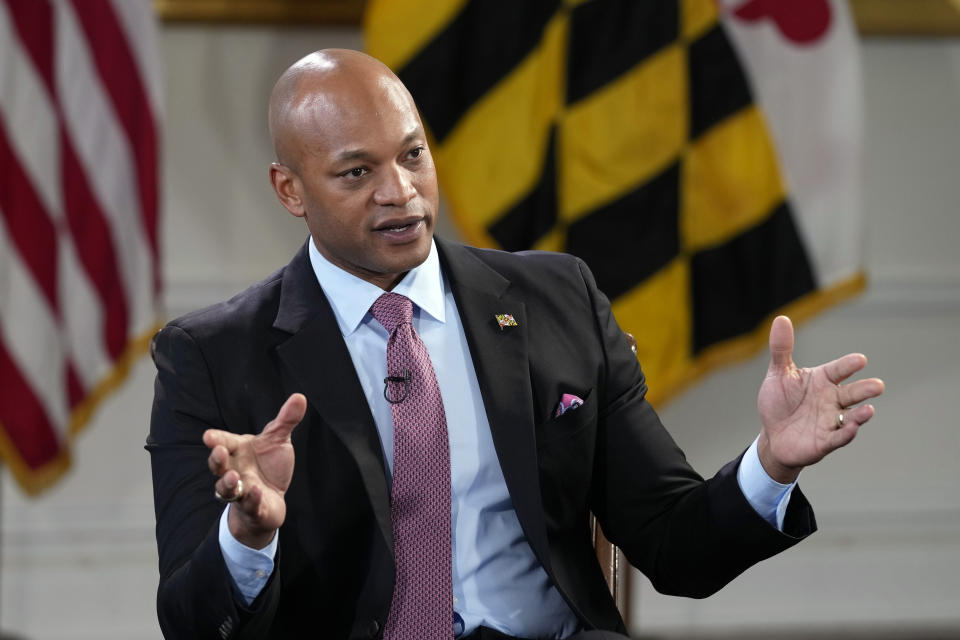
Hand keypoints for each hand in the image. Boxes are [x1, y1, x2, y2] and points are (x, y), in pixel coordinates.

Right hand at [203, 393, 306, 548]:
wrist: (272, 499)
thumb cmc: (269, 466)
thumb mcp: (279, 441)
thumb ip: (286, 420)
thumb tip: (300, 396)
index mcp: (238, 451)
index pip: (224, 442)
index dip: (216, 439)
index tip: (208, 436)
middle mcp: (234, 470)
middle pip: (219, 466)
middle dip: (216, 460)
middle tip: (218, 452)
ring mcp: (241, 491)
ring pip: (227, 489)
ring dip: (228, 483)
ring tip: (233, 476)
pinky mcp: (253, 508)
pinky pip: (249, 505)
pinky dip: (252, 500)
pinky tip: (256, 492)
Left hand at [756, 316, 883, 483]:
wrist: (773, 436)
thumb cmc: (779, 402)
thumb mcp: (778, 374)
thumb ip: (782, 349)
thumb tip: (781, 318)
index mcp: (822, 380)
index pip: (838, 370)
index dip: (848, 365)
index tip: (860, 359)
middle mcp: (831, 399)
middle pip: (852, 393)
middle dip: (865, 389)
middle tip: (878, 385)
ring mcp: (830, 420)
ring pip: (851, 416)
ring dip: (861, 414)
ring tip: (869, 409)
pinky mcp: (825, 441)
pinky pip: (838, 438)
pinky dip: (846, 433)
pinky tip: (852, 428)